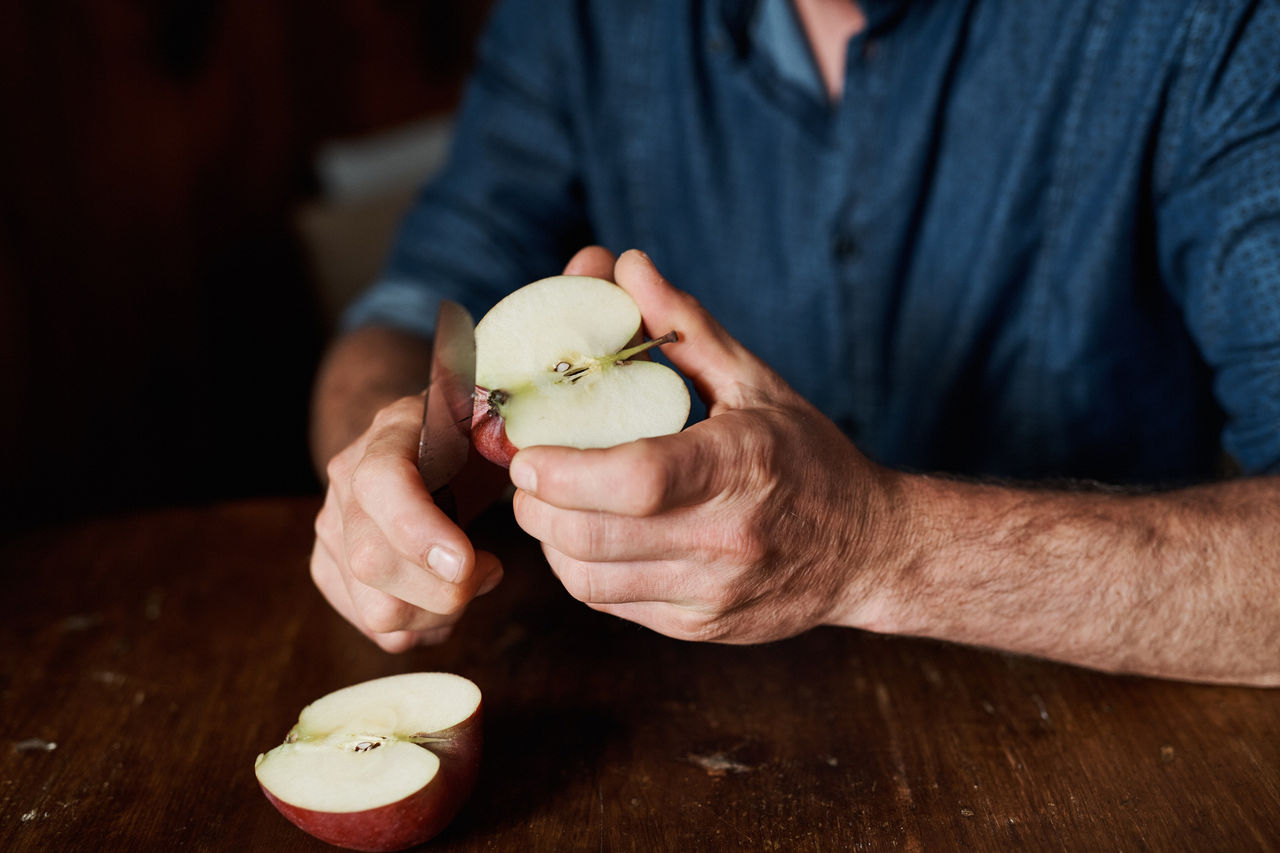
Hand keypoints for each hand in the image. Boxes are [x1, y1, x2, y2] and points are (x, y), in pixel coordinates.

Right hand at [311, 394, 502, 651]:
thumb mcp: (490, 425)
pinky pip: (378, 629)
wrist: (425, 447)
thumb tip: (518, 462)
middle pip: (374, 564)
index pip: (380, 484)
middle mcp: (346, 484)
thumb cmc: (467, 441)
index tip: (467, 561)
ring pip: (376, 610)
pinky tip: (446, 600)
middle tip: (491, 569)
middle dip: (448, 589)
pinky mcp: (331, 571)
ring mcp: (332, 531)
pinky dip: (424, 628)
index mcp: (388, 435)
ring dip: (440, 614)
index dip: (419, 531)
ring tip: (471, 583)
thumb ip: (502, 439)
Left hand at [510, 248, 905, 643]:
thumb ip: (684, 326)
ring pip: (590, 579)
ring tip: (550, 501)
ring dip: (551, 539)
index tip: (528, 452)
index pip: (638, 479)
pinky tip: (587, 535)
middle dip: (537, 504)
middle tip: (526, 469)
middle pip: (594, 535)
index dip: (565, 471)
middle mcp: (726, 539)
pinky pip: (611, 602)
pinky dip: (581, 568)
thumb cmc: (809, 458)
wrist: (870, 552)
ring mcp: (711, 592)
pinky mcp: (699, 627)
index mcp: (741, 467)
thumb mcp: (756, 382)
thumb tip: (622, 264)